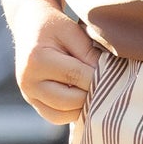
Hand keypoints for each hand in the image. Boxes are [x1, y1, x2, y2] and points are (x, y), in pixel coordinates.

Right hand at [9, 0, 103, 123]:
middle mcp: (27, 81)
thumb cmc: (54, 26)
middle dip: (92, 95)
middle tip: (108, 85)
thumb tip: (108, 76)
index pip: (76, 76)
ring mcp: (28, 95)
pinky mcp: (32, 102)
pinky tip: (83, 98)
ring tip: (95, 92)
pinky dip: (72, 112)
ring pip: (62, 115)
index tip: (114, 73)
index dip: (98, 77)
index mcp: (37, 60)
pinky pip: (55, 117)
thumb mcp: (72, 32)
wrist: (30, 27)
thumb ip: (89, 54)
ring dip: (82, 107)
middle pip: (68, 101)